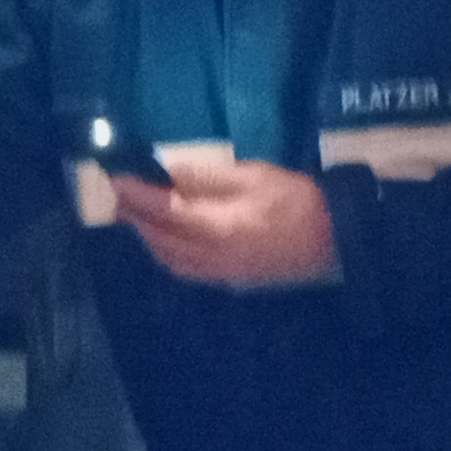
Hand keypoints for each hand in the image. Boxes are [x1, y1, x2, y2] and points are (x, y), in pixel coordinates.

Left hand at [109, 150, 339, 289]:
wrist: (333, 239)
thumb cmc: (296, 200)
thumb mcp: (252, 175)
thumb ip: (205, 177)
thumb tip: (167, 171)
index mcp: (217, 227)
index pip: (163, 211)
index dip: (136, 194)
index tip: (117, 176)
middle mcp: (210, 256)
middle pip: (158, 238)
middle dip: (134, 215)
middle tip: (119, 191)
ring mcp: (218, 272)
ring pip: (167, 257)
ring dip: (146, 235)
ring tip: (135, 212)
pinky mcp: (227, 279)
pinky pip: (183, 268)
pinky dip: (164, 251)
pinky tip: (163, 237)